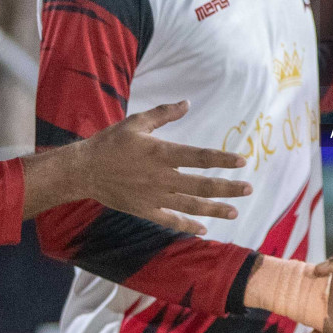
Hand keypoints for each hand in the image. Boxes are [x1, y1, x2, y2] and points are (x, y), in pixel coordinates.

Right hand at [70, 101, 251, 234]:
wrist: (84, 169)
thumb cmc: (111, 143)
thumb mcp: (137, 122)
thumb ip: (164, 114)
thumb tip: (187, 103)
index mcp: (161, 153)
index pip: (200, 157)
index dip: (222, 160)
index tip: (242, 162)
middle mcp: (161, 177)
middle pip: (201, 185)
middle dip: (227, 188)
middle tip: (248, 189)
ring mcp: (154, 196)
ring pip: (190, 206)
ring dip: (214, 210)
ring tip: (234, 212)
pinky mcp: (144, 210)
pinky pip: (170, 221)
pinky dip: (187, 225)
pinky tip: (203, 229)